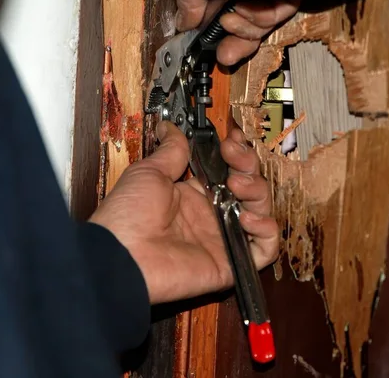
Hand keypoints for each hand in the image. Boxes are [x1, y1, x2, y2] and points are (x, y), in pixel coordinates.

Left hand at [89, 122, 278, 304]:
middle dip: (247, 164)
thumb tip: (169, 127)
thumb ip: (171, 150)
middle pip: (249, 186)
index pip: (228, 170)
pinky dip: (266, 230)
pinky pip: (265, 249)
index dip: (237, 153)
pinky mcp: (231, 262)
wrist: (122, 255)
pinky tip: (246, 217)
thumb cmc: (128, 215)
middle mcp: (211, 215)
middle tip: (232, 155)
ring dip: (257, 191)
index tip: (234, 139)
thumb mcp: (150, 172)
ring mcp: (222, 238)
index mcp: (193, 194)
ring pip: (261, 211)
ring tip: (236, 183)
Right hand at [163, 0, 299, 65]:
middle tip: (225, 55)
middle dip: (239, 45)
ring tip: (230, 18)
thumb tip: (185, 26)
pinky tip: (244, 7)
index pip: (231, 20)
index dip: (227, 41)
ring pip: (266, 22)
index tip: (219, 56)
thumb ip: (187, 5)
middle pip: (252, 27)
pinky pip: (283, 8)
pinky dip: (264, 15)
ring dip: (247, 28)